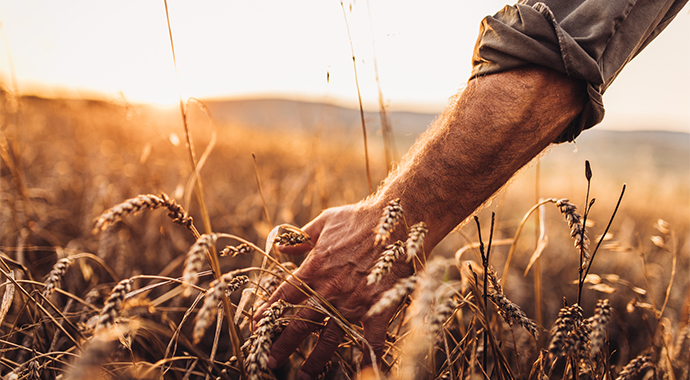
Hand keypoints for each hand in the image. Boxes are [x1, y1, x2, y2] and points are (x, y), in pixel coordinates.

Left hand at [252, 200, 412, 379]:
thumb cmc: (360, 218)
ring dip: (316, 359)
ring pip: (330, 338)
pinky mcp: (378, 307)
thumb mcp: (324, 222)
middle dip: (282, 345)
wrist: (398, 219)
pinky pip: (372, 337)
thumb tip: (281, 247)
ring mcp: (355, 301)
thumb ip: (301, 237)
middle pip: (300, 324)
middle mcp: (330, 290)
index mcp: (315, 268)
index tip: (256, 327)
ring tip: (304, 375)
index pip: (284, 296)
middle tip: (269, 361)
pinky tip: (364, 370)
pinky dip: (368, 355)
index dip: (268, 313)